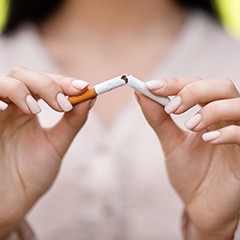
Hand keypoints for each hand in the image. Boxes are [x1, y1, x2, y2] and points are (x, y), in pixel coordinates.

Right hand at [0, 67, 92, 237]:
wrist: (11, 203)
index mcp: (28, 111)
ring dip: (23, 88)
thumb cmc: (31, 176)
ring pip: (3, 81)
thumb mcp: (56, 145)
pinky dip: (5, 93)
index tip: (84, 87)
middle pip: (23, 75)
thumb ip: (73, 122)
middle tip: (64, 104)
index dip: (63, 82)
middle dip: (47, 84)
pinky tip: (25, 110)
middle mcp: (10, 108)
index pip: (45, 82)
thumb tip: (91, 97)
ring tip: (38, 110)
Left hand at [136, 77, 239, 238]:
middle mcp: (226, 120)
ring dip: (211, 109)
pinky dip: (228, 131)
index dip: (175, 83)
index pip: (196, 85)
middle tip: (172, 108)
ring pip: (238, 104)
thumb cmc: (189, 173)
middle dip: (193, 91)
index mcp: (207, 114)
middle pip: (220, 86)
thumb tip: (141, 94)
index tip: (151, 87)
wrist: (201, 206)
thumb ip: (158, 119)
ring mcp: (239, 136)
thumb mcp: (171, 143)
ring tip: (191, 125)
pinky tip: (208, 140)